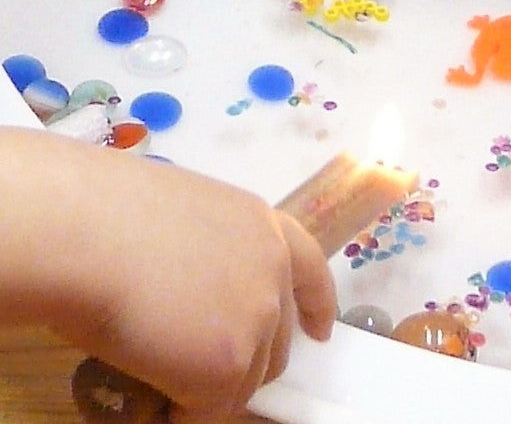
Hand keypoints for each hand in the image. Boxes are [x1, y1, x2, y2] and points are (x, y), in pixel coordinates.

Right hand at [0, 130, 336, 422]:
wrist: (83, 234)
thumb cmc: (107, 215)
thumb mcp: (182, 219)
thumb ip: (210, 256)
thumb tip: (196, 296)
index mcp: (262, 225)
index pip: (311, 270)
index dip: (316, 306)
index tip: (318, 332)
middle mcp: (272, 270)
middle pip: (277, 340)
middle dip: (245, 360)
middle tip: (199, 367)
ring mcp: (258, 318)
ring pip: (244, 381)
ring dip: (209, 388)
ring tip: (162, 379)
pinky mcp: (229, 364)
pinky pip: (210, 410)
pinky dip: (182, 413)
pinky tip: (152, 399)